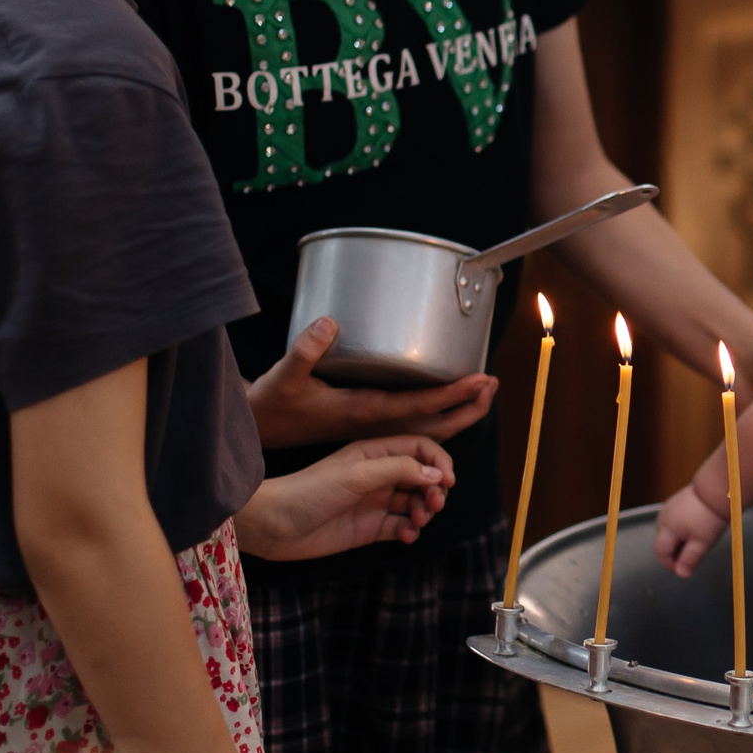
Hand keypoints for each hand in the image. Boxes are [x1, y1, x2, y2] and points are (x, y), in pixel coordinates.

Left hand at [235, 436, 452, 561]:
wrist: (274, 525)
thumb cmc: (309, 491)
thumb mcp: (357, 474)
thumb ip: (399, 469)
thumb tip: (437, 474)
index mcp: (374, 452)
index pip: (419, 448)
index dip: (438, 461)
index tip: (447, 480)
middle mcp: (377, 475)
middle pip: (422, 476)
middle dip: (435, 489)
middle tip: (433, 504)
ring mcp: (374, 502)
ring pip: (415, 502)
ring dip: (424, 511)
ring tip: (417, 520)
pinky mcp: (368, 528)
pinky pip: (400, 527)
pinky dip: (409, 531)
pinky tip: (405, 535)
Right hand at [248, 317, 497, 448]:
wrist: (259, 430)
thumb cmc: (273, 404)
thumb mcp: (283, 376)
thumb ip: (305, 350)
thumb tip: (329, 321)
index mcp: (363, 413)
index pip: (418, 407)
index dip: (452, 395)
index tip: (480, 380)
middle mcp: (375, 426)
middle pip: (435, 426)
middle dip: (468, 407)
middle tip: (493, 382)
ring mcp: (374, 431)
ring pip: (428, 430)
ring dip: (458, 413)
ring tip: (483, 391)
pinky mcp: (369, 427)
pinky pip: (414, 428)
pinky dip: (437, 418)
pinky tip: (448, 401)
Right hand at [652, 485, 725, 575]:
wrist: (718, 491)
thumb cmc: (710, 518)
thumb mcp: (702, 542)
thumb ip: (690, 559)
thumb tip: (680, 574)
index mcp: (667, 528)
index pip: (660, 552)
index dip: (669, 564)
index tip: (683, 569)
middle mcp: (663, 517)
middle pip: (662, 542)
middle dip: (673, 553)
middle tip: (691, 557)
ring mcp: (668, 508)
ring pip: (667, 531)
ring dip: (676, 541)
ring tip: (694, 543)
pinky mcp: (675, 501)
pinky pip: (672, 521)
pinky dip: (679, 529)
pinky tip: (693, 529)